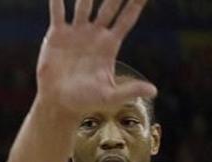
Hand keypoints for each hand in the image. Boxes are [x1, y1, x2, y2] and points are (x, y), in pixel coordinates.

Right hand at [36, 0, 155, 114]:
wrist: (60, 101)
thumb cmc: (87, 101)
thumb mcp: (110, 96)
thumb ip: (130, 91)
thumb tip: (154, 91)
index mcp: (110, 45)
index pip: (127, 19)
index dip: (136, 3)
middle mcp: (95, 33)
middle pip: (109, 5)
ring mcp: (77, 31)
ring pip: (84, 3)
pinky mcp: (58, 34)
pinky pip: (58, 11)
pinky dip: (57, 0)